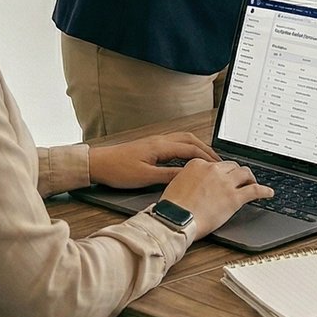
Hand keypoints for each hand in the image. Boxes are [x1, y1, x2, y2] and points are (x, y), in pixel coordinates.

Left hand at [88, 133, 217, 188]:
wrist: (98, 163)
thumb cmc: (118, 170)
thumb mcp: (145, 177)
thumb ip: (168, 176)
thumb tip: (188, 175)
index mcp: (160, 146)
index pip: (191, 149)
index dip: (206, 157)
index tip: (218, 165)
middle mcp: (160, 140)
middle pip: (190, 139)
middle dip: (206, 149)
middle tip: (217, 161)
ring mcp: (155, 141)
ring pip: (183, 139)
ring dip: (197, 146)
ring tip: (206, 158)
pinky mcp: (150, 146)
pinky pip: (175, 142)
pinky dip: (187, 147)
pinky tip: (186, 157)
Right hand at [158, 159, 273, 238]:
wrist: (175, 219)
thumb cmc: (171, 207)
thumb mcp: (175, 184)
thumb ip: (188, 179)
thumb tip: (193, 183)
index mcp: (198, 164)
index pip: (216, 163)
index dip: (222, 170)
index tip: (224, 175)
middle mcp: (213, 170)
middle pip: (232, 166)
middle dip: (237, 172)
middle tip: (240, 179)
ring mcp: (225, 183)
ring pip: (245, 173)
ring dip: (251, 177)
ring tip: (253, 182)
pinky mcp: (234, 197)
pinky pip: (254, 190)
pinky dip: (264, 190)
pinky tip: (268, 193)